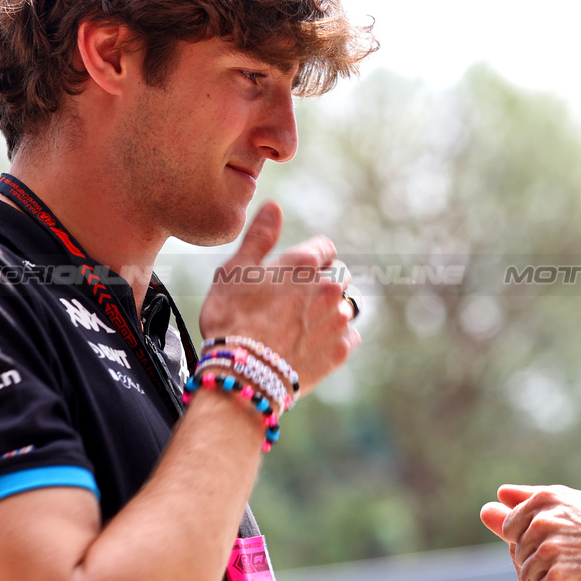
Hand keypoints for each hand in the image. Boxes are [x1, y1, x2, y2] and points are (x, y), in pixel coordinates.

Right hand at [200, 201, 358, 394]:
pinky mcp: (341, 350)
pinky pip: (349, 336)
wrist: (242, 376)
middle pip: (338, 275)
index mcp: (304, 264)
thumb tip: (274, 205)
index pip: (324, 247)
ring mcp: (338, 320)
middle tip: (292, 304)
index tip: (293, 273)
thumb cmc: (232, 321)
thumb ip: (260, 236)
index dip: (308, 258)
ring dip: (330, 311)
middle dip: (321, 284)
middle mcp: (329, 288)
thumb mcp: (235, 272)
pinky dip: (335, 339)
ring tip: (300, 327)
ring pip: (345, 306)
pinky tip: (311, 346)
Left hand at [481, 484, 580, 580]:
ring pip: (527, 580)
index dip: (537, 543)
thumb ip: (532, 500)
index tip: (567, 544)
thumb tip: (496, 495)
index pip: (512, 530)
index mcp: (546, 499)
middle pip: (519, 557)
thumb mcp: (578, 505)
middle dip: (544, 566)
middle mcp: (543, 520)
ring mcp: (549, 550)